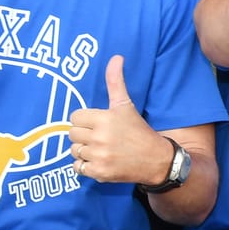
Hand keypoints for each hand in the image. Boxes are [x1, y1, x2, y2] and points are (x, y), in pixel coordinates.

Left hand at [67, 56, 167, 184]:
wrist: (156, 160)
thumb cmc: (139, 131)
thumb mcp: (126, 105)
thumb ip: (116, 81)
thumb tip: (116, 57)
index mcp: (105, 119)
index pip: (75, 117)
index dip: (85, 119)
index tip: (97, 123)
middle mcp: (100, 138)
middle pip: (72, 134)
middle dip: (83, 134)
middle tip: (99, 136)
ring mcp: (99, 156)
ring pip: (74, 150)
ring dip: (84, 150)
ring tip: (100, 148)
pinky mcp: (99, 173)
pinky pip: (77, 167)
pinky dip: (85, 165)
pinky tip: (99, 160)